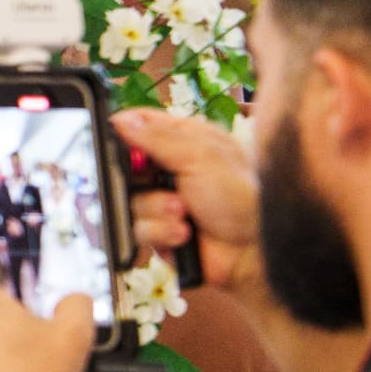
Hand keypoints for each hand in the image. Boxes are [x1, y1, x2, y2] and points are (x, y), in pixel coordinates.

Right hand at [112, 106, 260, 295]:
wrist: (251, 251)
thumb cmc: (241, 198)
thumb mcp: (202, 157)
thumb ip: (159, 137)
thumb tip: (123, 120)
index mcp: (183, 141)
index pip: (140, 125)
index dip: (123, 132)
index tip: (119, 143)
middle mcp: (168, 169)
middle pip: (124, 165)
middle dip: (139, 179)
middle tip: (156, 182)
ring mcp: (159, 201)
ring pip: (127, 200)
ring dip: (155, 208)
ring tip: (183, 213)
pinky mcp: (155, 230)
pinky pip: (135, 228)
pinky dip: (159, 231)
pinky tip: (183, 233)